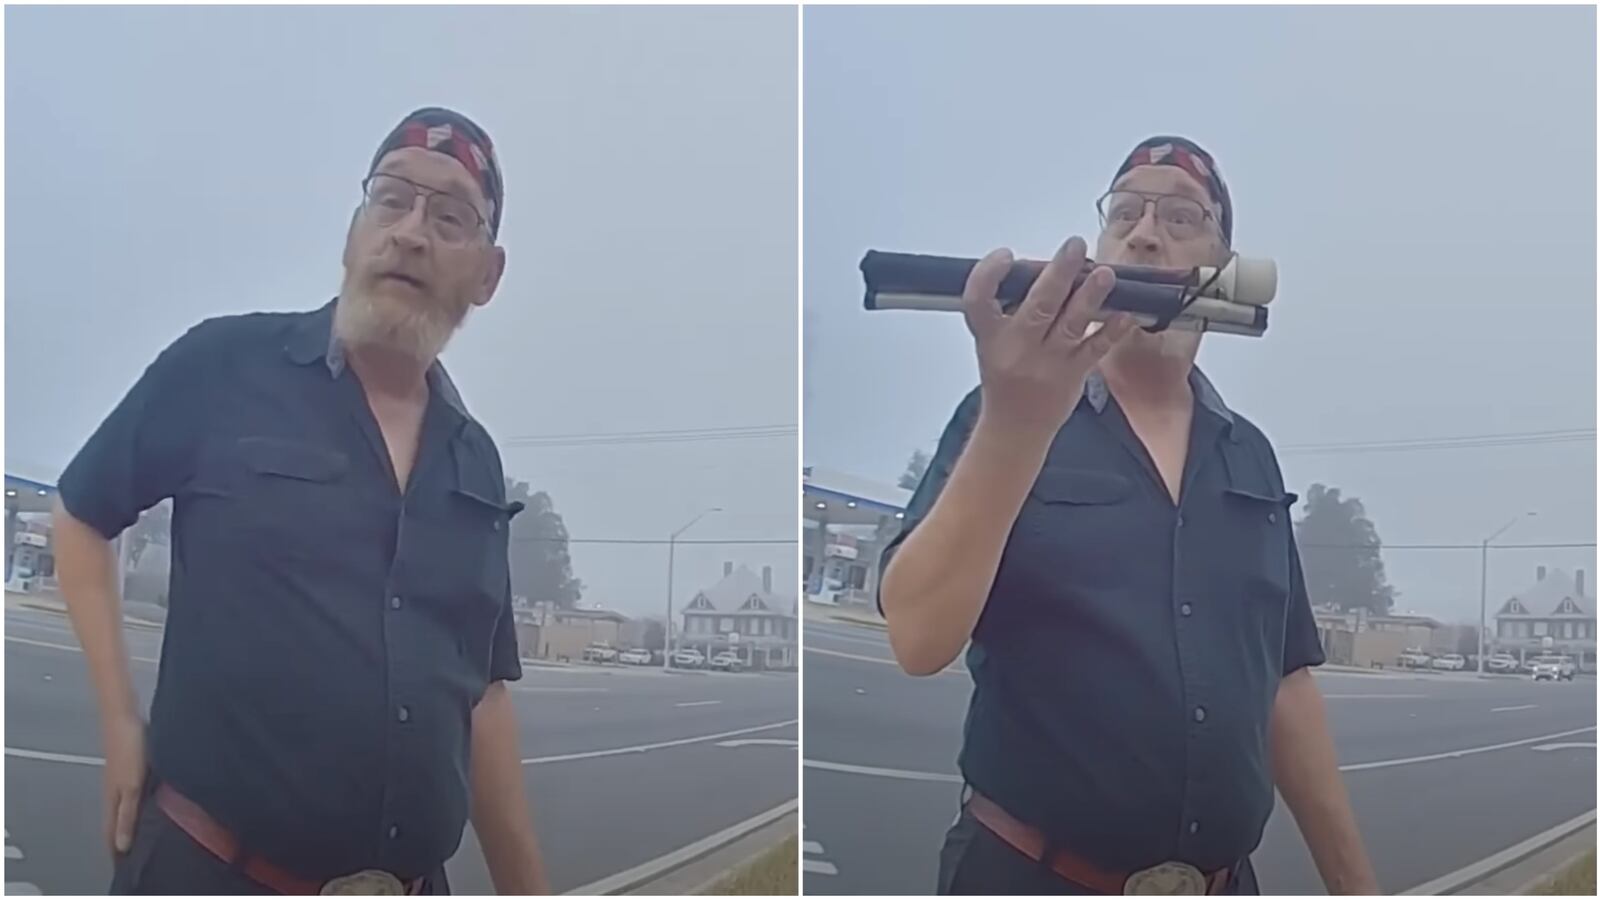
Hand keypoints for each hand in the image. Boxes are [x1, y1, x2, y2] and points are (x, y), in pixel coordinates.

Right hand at [101, 713, 145, 854]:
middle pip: (118, 822)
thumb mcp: (131, 786)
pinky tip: (152, 803)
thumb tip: (121, 845)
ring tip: (146, 834)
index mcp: (112, 799)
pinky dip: (140, 804)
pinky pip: (134, 793)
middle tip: (137, 854)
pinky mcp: (131, 767)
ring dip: (133, 821)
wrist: (123, 715)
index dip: (116, 850)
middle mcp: (114, 791)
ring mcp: (122, 778)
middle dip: (125, 838)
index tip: (124, 865)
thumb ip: (127, 815)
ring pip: (126, 807)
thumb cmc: (128, 747)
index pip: (111, 832)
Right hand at [961, 236, 1136, 439]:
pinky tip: (1124, 313)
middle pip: (1038, 306)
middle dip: (1059, 273)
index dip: (988, 275)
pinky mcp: (1073, 374)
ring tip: (1105, 273)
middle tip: (1074, 247)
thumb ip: (1012, 308)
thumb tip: (1047, 267)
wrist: (1015, 428)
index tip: (1005, 256)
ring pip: (1071, 324)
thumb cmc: (1005, 377)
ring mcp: (1048, 362)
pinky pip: (1096, 349)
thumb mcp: (992, 343)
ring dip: (1090, 296)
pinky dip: (1112, 330)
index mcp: (990, 337)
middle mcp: (1018, 348)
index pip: (978, 300)